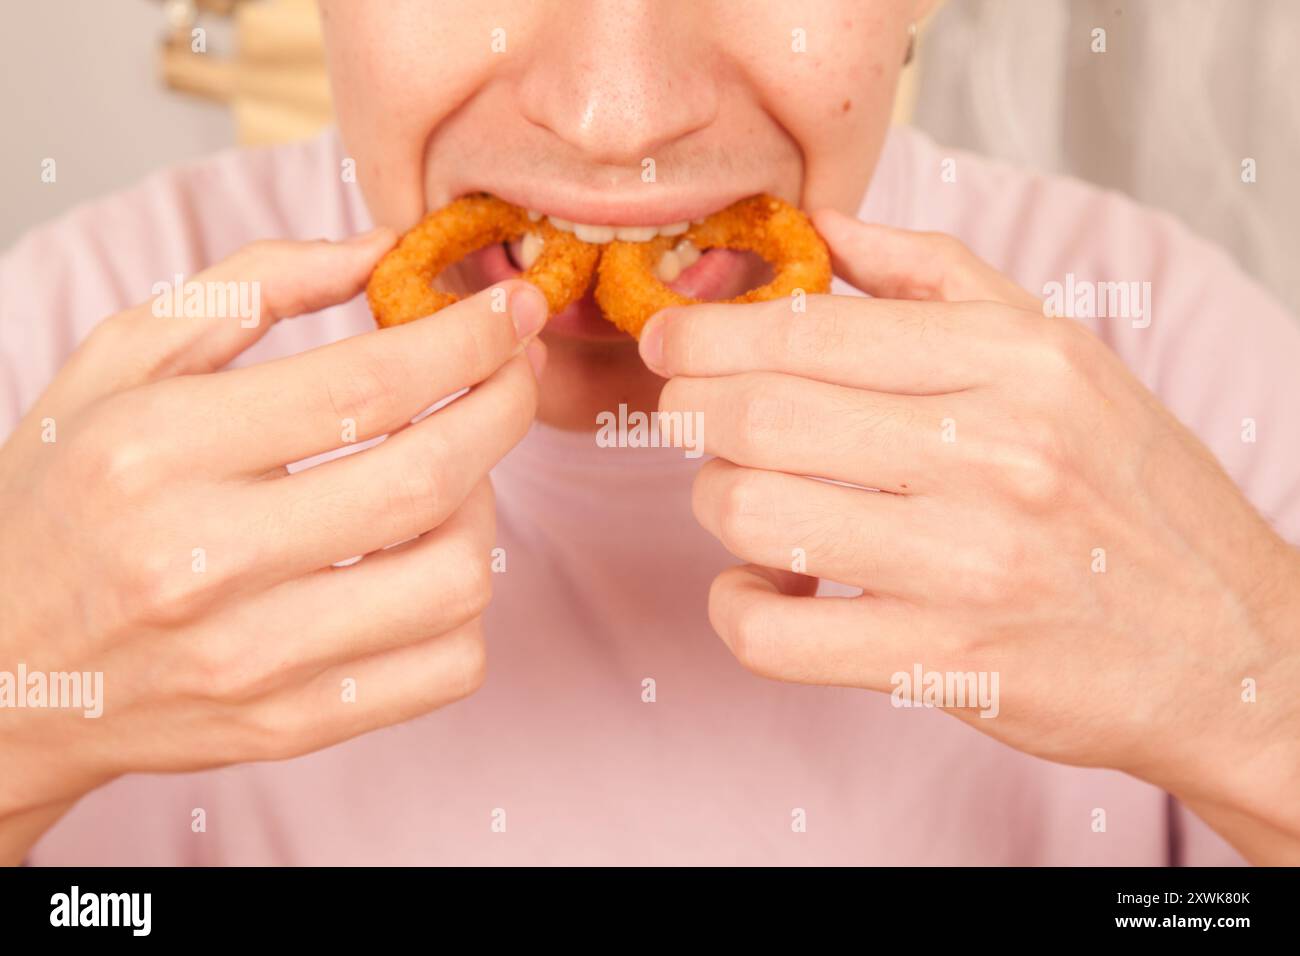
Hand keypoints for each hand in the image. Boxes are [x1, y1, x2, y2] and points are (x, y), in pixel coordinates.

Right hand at [0, 231, 548, 861]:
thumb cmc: (64, 499)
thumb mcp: (117, 363)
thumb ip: (251, 288)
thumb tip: (383, 249)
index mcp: (158, 450)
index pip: (366, 384)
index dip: (466, 339)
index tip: (511, 310)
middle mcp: (204, 560)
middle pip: (428, 477)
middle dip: (504, 405)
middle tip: (513, 371)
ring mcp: (252, 658)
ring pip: (456, 576)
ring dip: (482, 507)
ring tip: (448, 475)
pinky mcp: (289, 725)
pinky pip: (450, 667)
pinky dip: (466, 604)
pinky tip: (424, 562)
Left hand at [641, 211, 1299, 862]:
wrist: (1233, 647)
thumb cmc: (1135, 495)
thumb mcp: (1067, 355)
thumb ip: (941, 276)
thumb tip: (827, 228)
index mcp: (1017, 360)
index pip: (808, 329)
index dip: (705, 334)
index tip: (668, 342)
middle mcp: (997, 451)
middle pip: (758, 415)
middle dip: (687, 414)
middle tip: (686, 421)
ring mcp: (971, 562)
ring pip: (752, 513)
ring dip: (716, 506)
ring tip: (744, 503)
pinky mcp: (948, 658)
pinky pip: (774, 632)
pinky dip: (737, 608)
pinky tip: (767, 589)